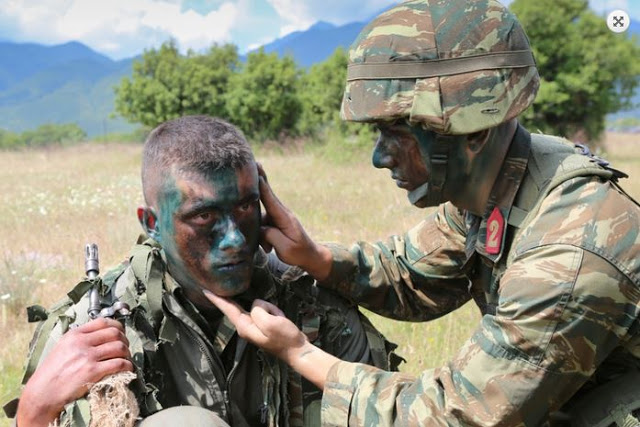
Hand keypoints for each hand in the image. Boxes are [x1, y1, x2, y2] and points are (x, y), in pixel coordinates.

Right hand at [17, 317, 132, 426]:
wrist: (42, 393)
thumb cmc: (52, 372)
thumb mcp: (63, 347)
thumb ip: (80, 339)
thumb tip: (101, 334)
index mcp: (74, 334)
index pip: (103, 322)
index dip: (117, 326)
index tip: (121, 333)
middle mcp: (81, 342)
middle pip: (115, 333)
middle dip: (125, 340)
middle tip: (125, 348)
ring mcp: (87, 356)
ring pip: (119, 347)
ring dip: (127, 353)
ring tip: (125, 359)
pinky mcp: (92, 371)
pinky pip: (119, 364)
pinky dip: (127, 366)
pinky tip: (127, 369)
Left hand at [203, 289, 339, 388]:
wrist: (297, 350)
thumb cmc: (284, 338)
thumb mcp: (271, 322)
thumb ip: (258, 310)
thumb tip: (256, 305)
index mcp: (245, 326)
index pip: (228, 309)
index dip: (217, 299)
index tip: (205, 290)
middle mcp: (246, 326)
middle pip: (239, 306)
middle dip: (240, 298)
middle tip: (226, 284)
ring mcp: (254, 326)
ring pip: (258, 306)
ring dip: (269, 308)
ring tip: (278, 318)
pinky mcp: (263, 325)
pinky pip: (266, 310)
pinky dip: (274, 311)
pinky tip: (280, 319)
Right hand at [258, 164, 332, 280]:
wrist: (310, 256)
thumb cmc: (299, 253)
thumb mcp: (284, 247)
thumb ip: (270, 235)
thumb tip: (259, 227)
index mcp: (284, 217)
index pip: (270, 198)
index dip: (261, 184)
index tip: (256, 168)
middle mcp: (280, 213)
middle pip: (265, 197)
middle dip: (258, 182)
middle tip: (254, 161)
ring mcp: (278, 217)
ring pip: (260, 218)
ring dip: (260, 233)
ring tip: (269, 248)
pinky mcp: (276, 223)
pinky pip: (263, 225)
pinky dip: (263, 237)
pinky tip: (269, 249)